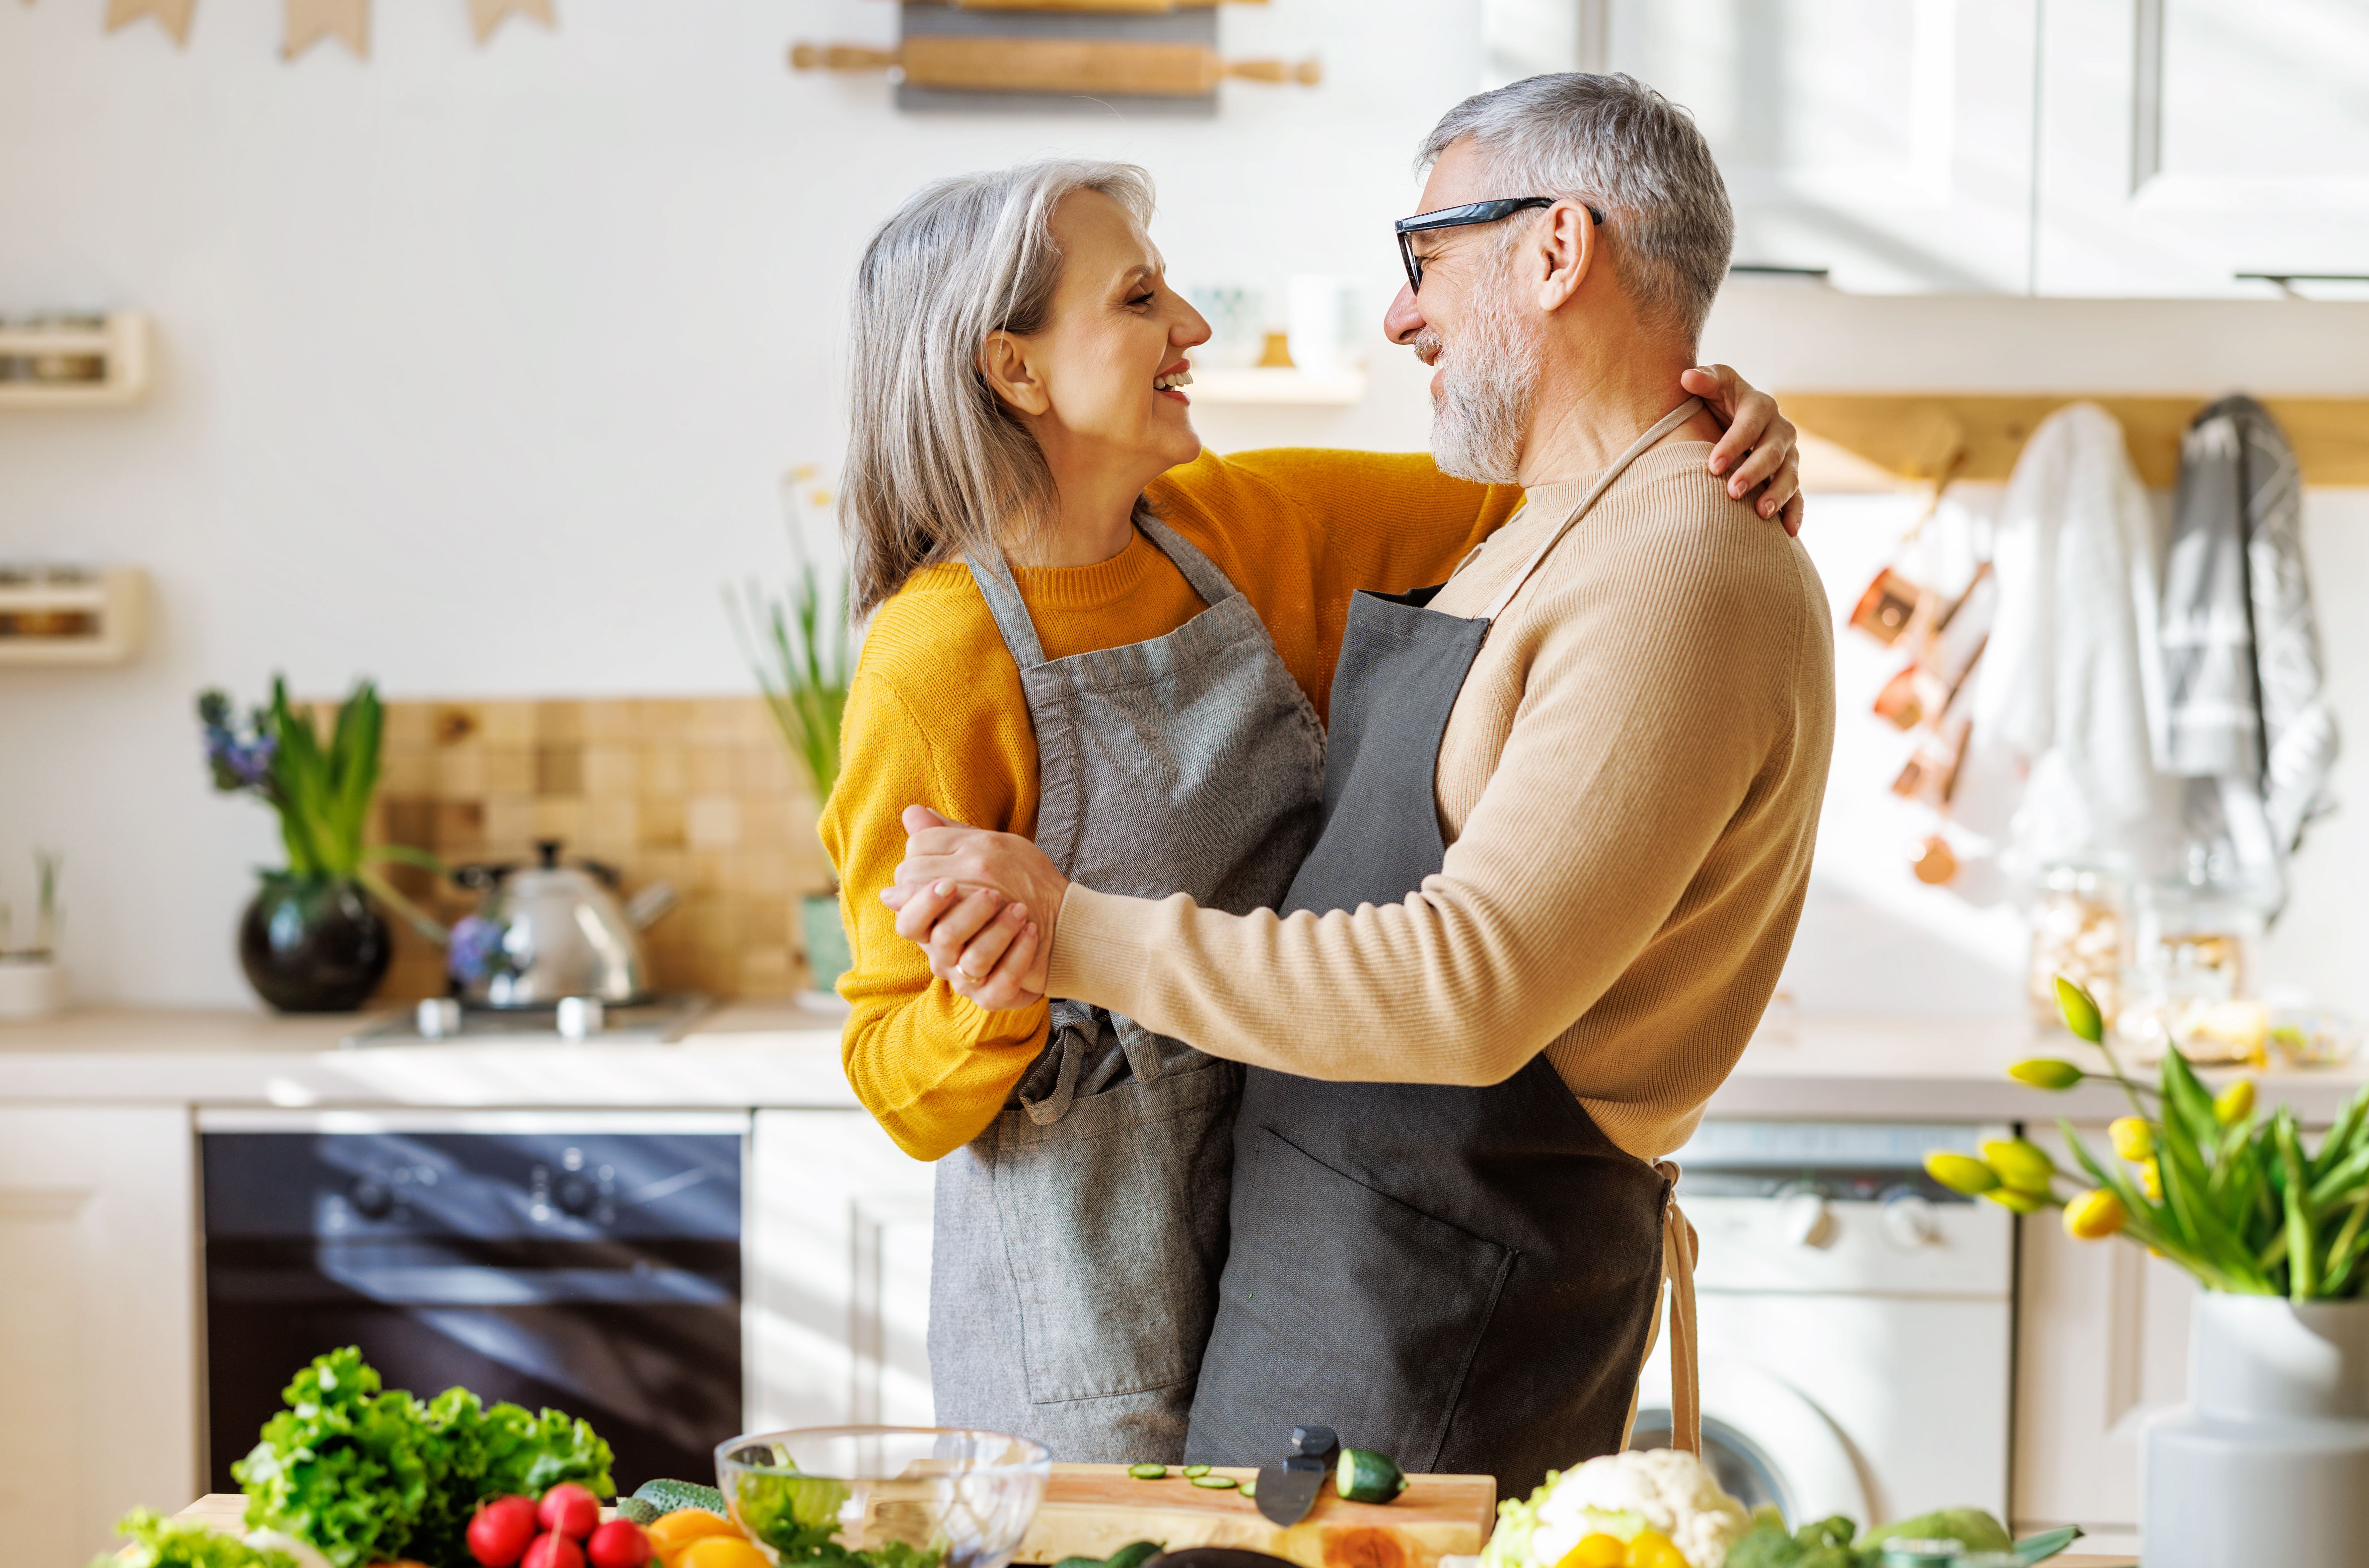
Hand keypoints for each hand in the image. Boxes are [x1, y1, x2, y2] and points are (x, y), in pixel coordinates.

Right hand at [884, 806, 1065, 1009]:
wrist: (1052, 924)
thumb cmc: (1008, 886)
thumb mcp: (977, 855)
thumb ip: (942, 839)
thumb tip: (911, 814)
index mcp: (932, 924)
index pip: (909, 919)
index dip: (924, 901)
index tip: (949, 879)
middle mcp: (944, 954)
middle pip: (940, 940)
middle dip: (965, 914)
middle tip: (992, 893)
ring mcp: (968, 977)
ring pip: (973, 964)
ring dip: (998, 933)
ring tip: (1021, 910)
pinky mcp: (995, 994)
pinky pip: (1000, 986)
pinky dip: (1018, 958)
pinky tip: (1031, 933)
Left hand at [1683, 364, 1804, 536]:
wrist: (1729, 418)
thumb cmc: (1717, 400)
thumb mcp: (1713, 385)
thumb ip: (1705, 380)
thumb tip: (1687, 377)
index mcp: (1760, 406)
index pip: (1750, 425)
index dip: (1733, 444)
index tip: (1712, 466)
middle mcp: (1779, 430)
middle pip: (1772, 452)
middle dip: (1754, 472)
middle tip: (1732, 491)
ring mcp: (1787, 456)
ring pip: (1789, 476)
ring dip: (1776, 495)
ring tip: (1760, 513)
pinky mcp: (1788, 477)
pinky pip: (1797, 496)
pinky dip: (1795, 513)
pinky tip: (1788, 532)